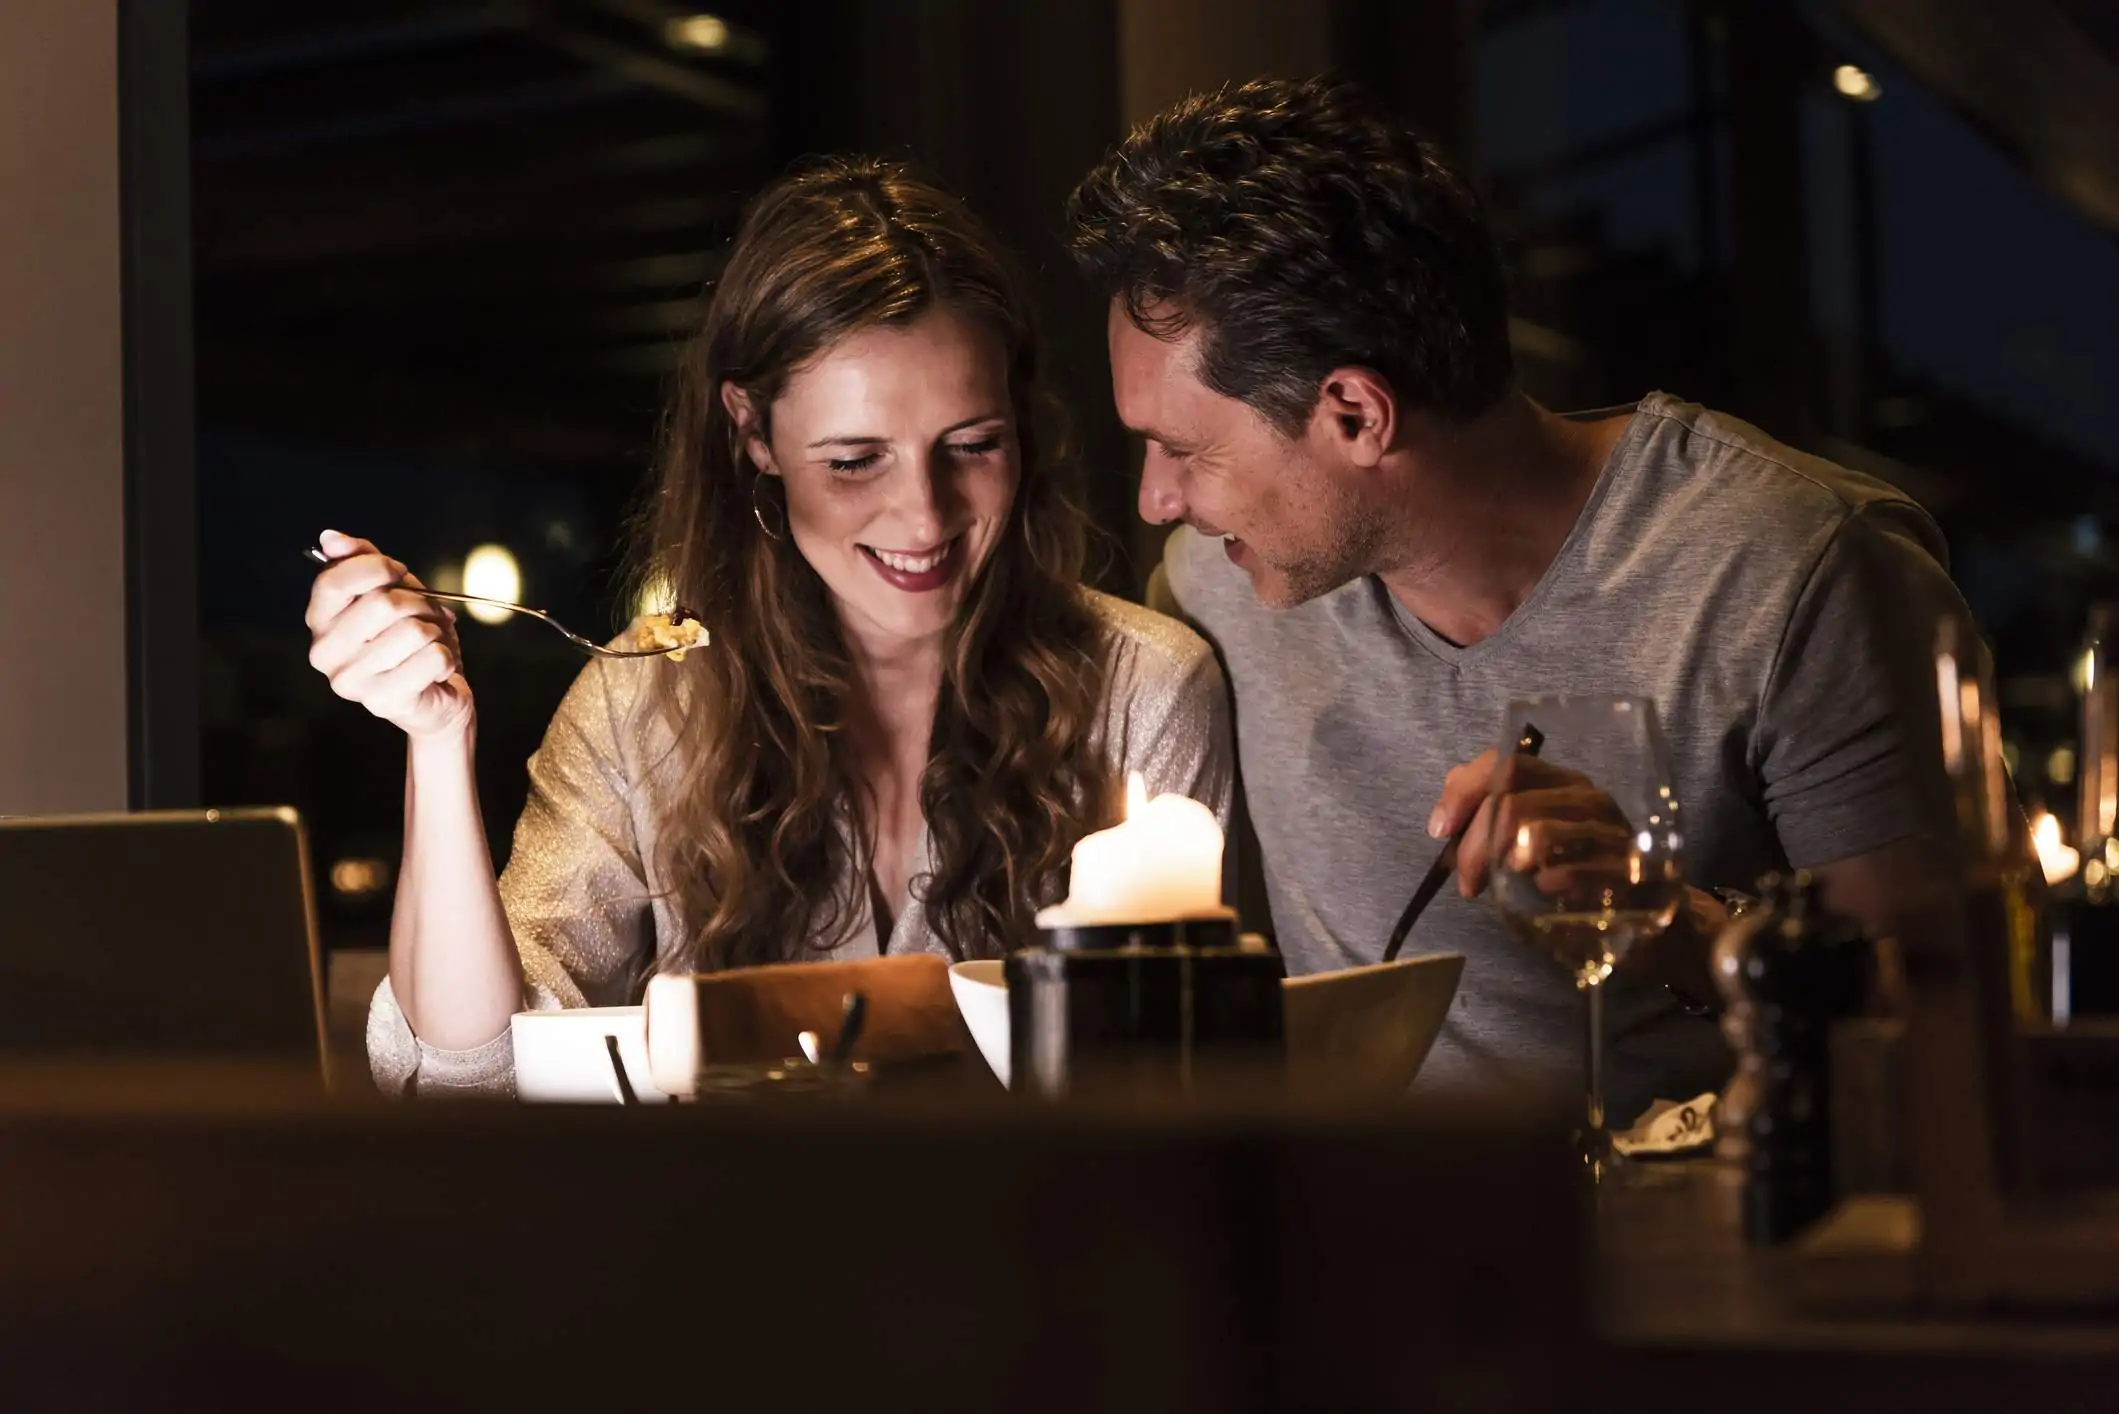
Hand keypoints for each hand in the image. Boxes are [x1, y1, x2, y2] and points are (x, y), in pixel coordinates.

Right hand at [305, 529, 472, 739]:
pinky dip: (447, 657)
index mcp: (319, 621)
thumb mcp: (393, 590)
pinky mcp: (383, 702)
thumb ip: (364, 561)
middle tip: (427, 617)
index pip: (334, 581)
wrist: (438, 696)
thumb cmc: (412, 638)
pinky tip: (436, 670)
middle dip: (420, 604)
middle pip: (383, 604)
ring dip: (436, 632)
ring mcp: (350, 682)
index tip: (399, 573)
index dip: (377, 568)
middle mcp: (324, 653)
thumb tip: (331, 538)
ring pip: (414, 631)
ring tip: (430, 644)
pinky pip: (433, 658)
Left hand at [1428, 749, 1632, 900]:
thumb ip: (1479, 811)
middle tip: (1467, 883)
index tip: (1440, 831)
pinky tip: (1543, 888)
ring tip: (1501, 878)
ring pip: (1541, 830)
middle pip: (1512, 802)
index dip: (1464, 794)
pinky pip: (1575, 869)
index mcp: (1556, 779)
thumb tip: (1442, 823)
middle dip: (1475, 846)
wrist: (1639, 900)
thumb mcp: (1520, 832)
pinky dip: (1548, 880)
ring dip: (1507, 858)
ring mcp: (1608, 828)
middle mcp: (1584, 794)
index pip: (1504, 764)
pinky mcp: (1625, 868)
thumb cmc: (1569, 861)